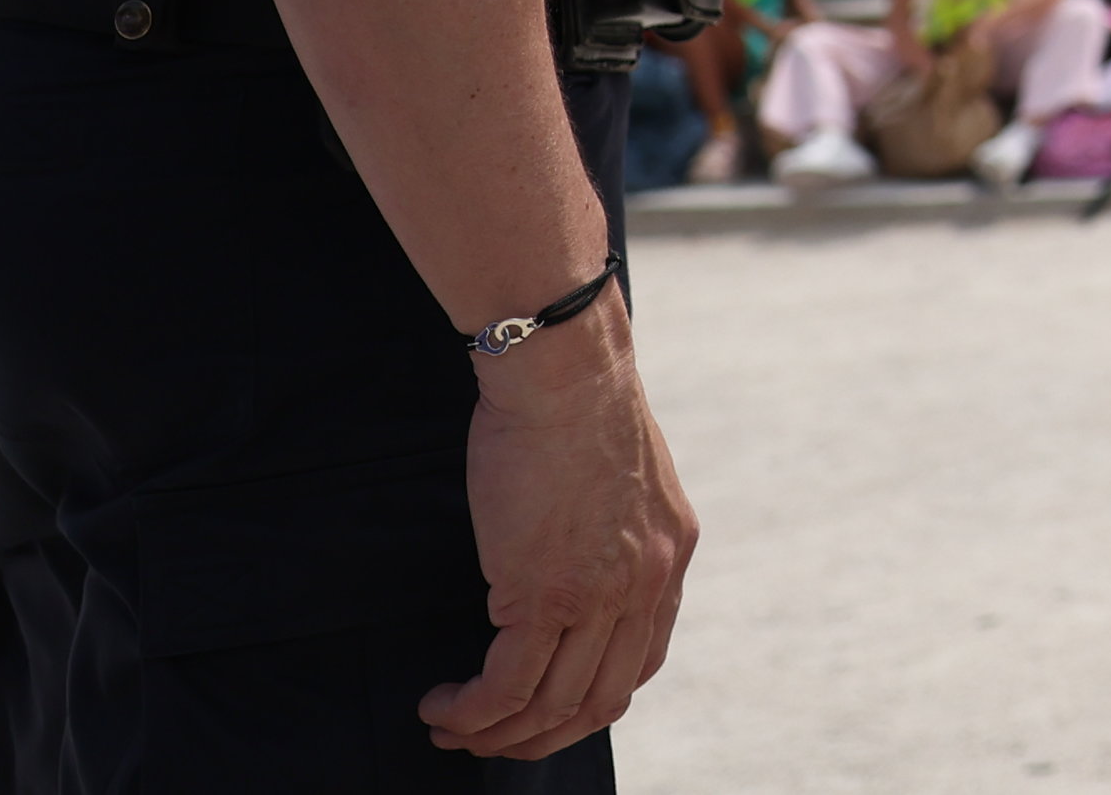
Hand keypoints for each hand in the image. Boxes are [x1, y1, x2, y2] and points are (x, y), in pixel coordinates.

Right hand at [424, 304, 697, 761]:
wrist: (563, 372)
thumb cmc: (575, 403)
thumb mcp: (622, 474)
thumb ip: (614, 526)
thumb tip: (577, 554)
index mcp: (669, 555)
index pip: (642, 660)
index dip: (591, 698)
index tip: (546, 706)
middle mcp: (646, 583)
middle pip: (601, 701)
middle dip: (542, 736)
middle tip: (491, 739)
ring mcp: (600, 595)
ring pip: (553, 705)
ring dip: (497, 733)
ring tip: (452, 729)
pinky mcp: (544, 594)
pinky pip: (507, 685)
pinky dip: (471, 711)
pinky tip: (442, 705)